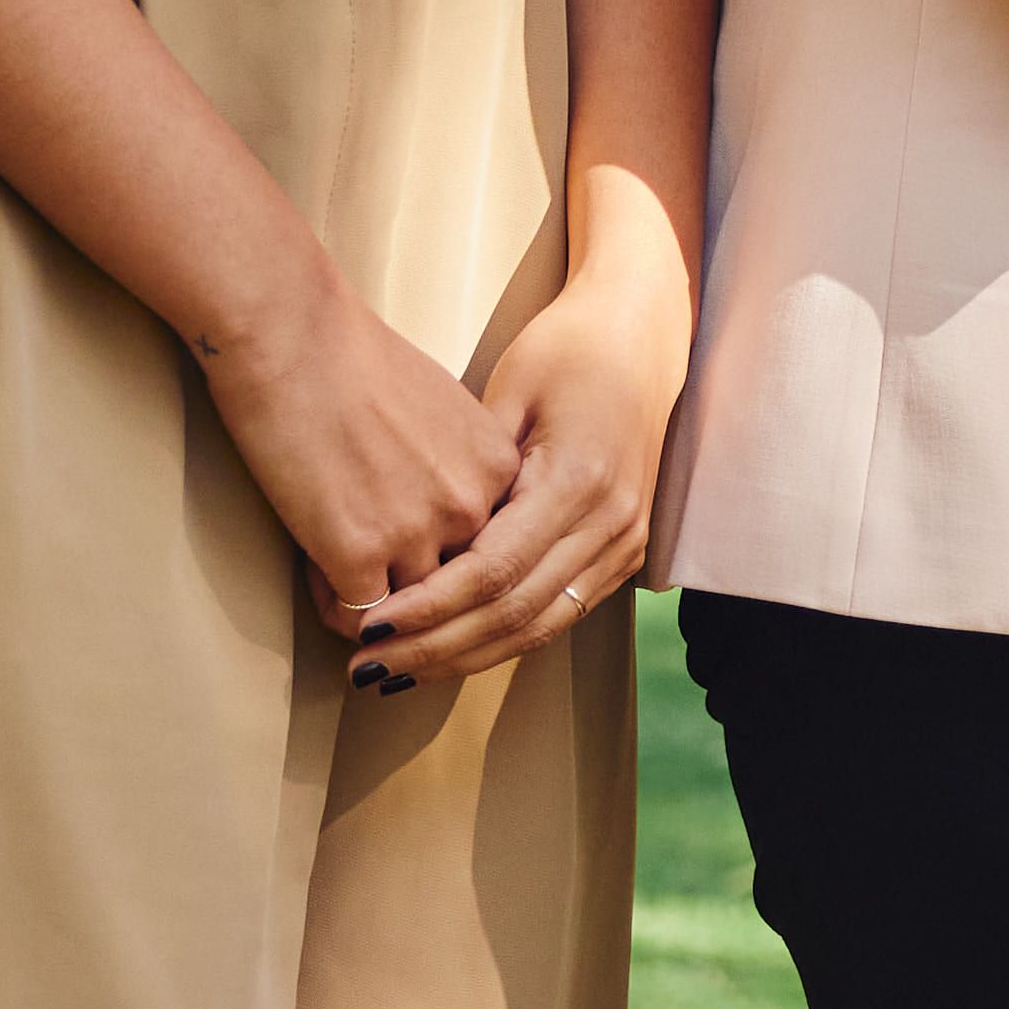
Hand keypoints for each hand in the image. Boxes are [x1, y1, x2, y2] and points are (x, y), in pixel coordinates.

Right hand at [199, 279, 527, 634]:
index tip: (411, 542)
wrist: (293, 336)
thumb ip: (456, 464)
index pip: (490, 547)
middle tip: (375, 575)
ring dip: (375, 602)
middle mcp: (470, 505)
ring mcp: (416, 533)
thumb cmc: (354, 358)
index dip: (446, 552)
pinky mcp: (358, 552)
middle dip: (415, 589)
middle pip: (453, 584)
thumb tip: (440, 507)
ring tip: (336, 566)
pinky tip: (314, 566)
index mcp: (497, 468)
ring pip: (409, 611)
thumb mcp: (443, 409)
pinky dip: (333, 603)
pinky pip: (356, 615)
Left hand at [351, 256, 689, 688]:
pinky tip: (452, 653)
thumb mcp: (507, 392)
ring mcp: (625, 544)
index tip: (366, 626)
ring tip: (398, 674)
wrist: (642, 334)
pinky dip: (501, 641)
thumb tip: (407, 544)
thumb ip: (469, 473)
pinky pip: (558, 615)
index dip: (427, 609)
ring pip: (538, 629)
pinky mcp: (625, 554)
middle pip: (513, 614)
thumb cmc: (565, 349)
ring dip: (464, 658)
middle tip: (368, 669)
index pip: (493, 572)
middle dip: (434, 648)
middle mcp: (610, 524)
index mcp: (578, 481)